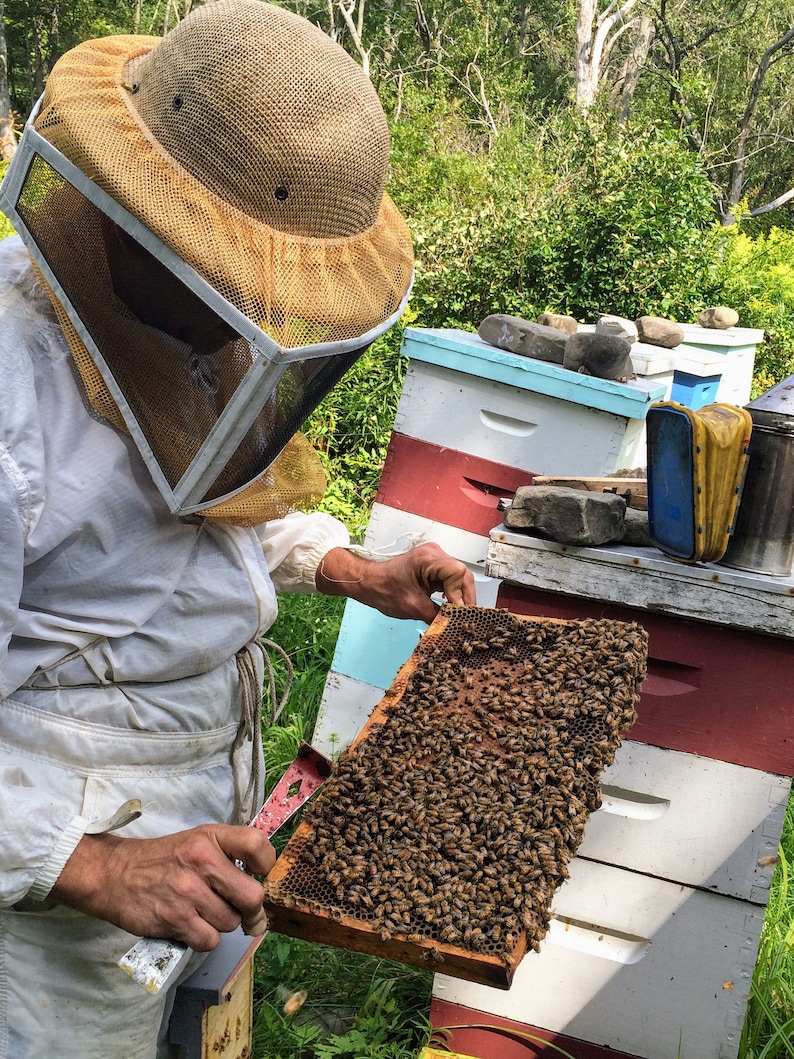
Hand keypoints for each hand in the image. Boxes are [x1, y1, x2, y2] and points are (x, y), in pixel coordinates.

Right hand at [52, 824, 275, 949]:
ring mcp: (188, 892)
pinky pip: (209, 941)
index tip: (258, 873)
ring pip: (230, 923)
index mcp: (210, 837)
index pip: (256, 844)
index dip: (266, 863)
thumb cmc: (162, 859)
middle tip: (239, 910)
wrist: (113, 874)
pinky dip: (203, 939)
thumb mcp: (196, 841)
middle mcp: (202, 861)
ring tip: (202, 912)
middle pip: (252, 896)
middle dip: (249, 909)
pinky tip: (190, 925)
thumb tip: (261, 888)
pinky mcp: (174, 919)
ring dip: (221, 923)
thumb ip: (228, 856)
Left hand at [316, 541, 476, 622]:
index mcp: (428, 558)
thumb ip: (439, 616)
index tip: (458, 613)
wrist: (368, 583)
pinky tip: (451, 606)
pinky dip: (453, 592)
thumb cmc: (384, 590)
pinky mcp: (433, 565)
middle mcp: (434, 553)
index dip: (461, 595)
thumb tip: (456, 625)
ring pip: (458, 577)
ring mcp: (435, 557)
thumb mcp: (414, 608)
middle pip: (462, 575)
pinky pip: (450, 578)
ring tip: (459, 615)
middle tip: (465, 618)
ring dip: (459, 596)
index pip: (458, 574)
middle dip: (464, 597)